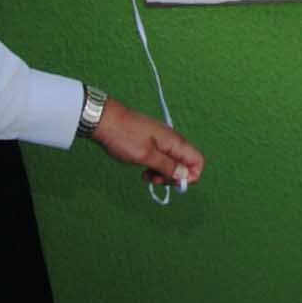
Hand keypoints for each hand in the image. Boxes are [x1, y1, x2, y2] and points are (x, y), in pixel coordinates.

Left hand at [91, 98, 205, 189]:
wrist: (103, 120)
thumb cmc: (123, 136)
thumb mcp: (146, 156)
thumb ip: (167, 166)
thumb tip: (185, 175)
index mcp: (175, 141)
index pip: (197, 161)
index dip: (190, 176)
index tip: (171, 182)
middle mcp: (172, 140)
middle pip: (185, 163)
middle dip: (173, 176)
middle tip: (155, 180)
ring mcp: (161, 140)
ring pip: (172, 162)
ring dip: (162, 173)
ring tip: (146, 176)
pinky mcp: (151, 141)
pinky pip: (161, 157)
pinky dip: (155, 166)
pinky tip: (142, 169)